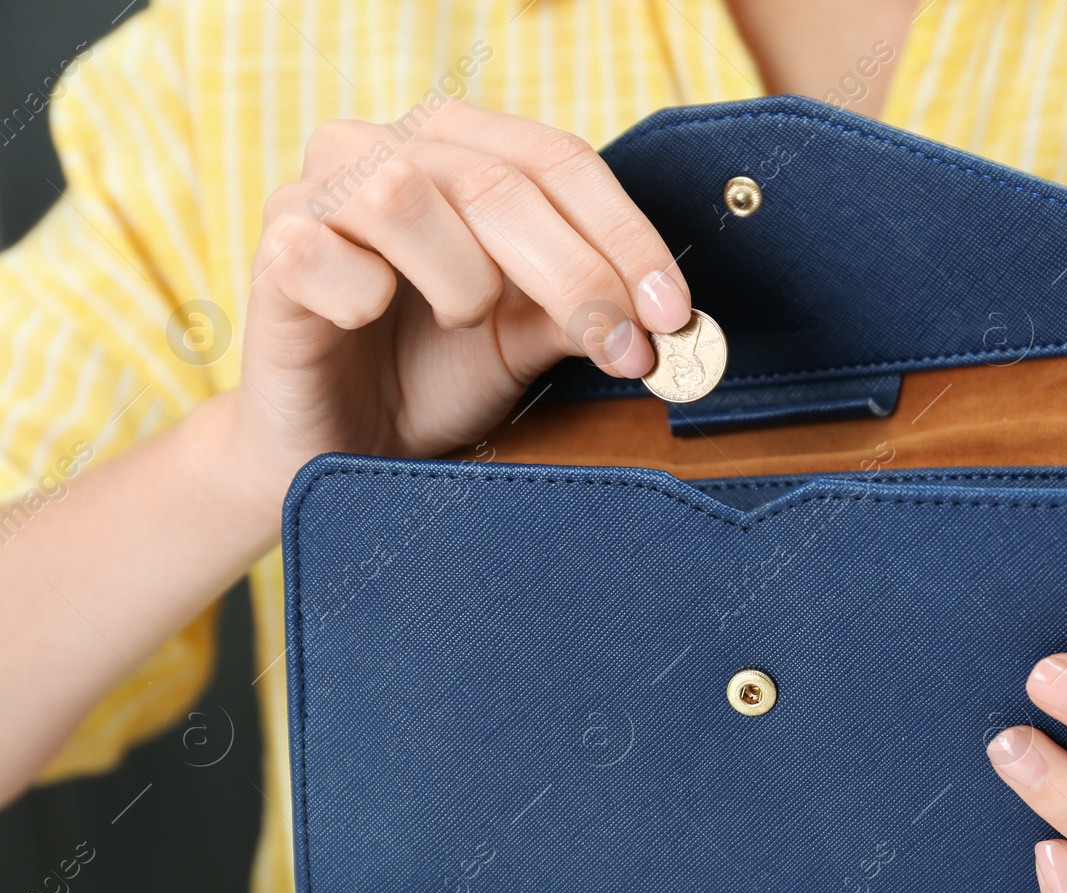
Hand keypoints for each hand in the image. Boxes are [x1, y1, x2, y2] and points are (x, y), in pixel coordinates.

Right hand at [230, 99, 690, 496]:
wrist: (342, 449)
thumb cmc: (433, 377)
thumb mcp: (525, 340)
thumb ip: (581, 309)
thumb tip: (660, 314)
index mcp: (458, 148)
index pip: (558, 159)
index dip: (625, 234)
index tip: (673, 312)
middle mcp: (385, 147)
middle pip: (500, 182)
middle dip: (577, 275)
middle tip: (621, 348)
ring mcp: (317, 192)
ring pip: (406, 193)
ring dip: (462, 279)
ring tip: (464, 323)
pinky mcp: (271, 249)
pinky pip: (323, 253)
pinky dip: (365, 296)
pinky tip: (370, 322)